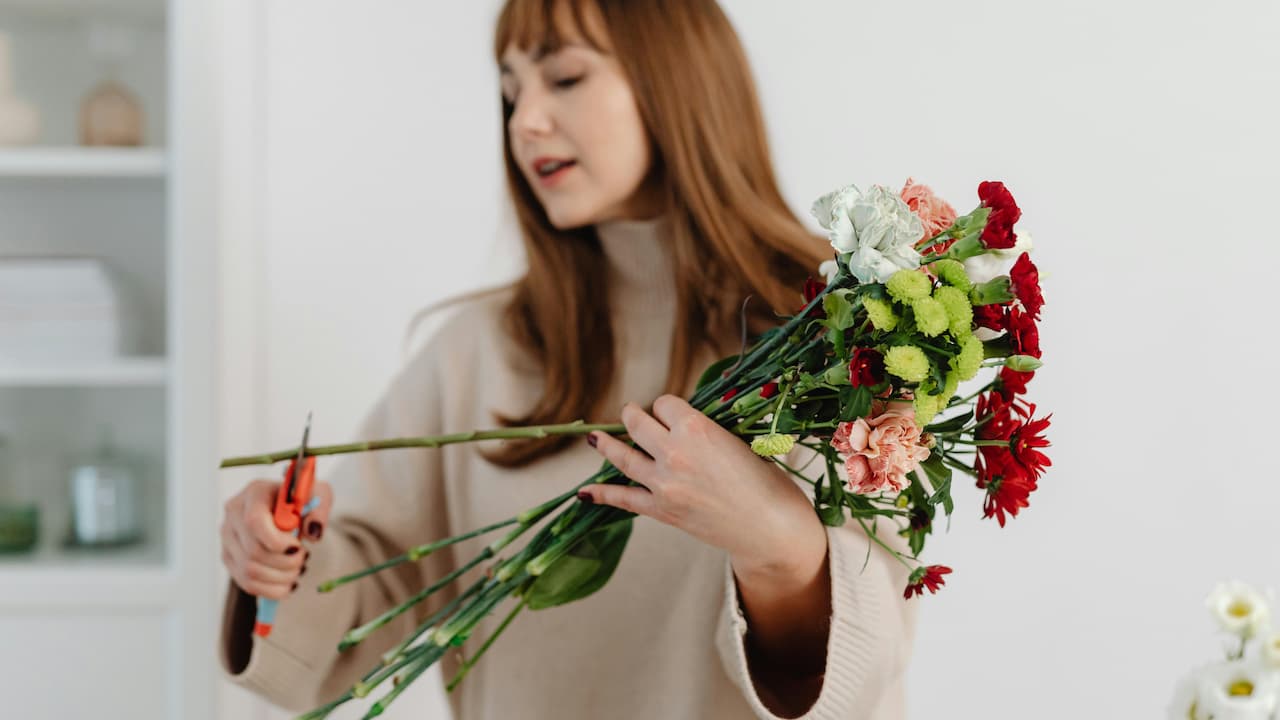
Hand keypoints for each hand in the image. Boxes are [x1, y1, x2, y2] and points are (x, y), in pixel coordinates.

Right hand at [220, 478, 332, 599]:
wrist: (289, 505)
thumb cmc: (302, 499)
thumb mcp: (318, 495)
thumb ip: (319, 511)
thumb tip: (312, 533)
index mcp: (254, 493)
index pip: (254, 522)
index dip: (277, 542)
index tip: (298, 548)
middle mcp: (234, 513)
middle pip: (253, 551)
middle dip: (285, 563)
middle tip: (303, 559)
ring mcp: (227, 537)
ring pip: (249, 571)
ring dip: (280, 578)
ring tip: (297, 569)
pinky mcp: (229, 557)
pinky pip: (246, 583)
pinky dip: (272, 589)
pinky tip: (288, 583)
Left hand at [581, 395, 826, 579]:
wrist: (770, 528)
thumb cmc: (766, 481)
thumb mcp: (742, 441)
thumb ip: (710, 430)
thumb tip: (685, 422)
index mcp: (697, 428)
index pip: (666, 403)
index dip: (670, 407)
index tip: (675, 414)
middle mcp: (674, 452)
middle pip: (638, 422)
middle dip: (635, 415)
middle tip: (634, 413)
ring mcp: (663, 483)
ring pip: (622, 456)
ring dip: (606, 444)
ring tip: (595, 438)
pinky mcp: (661, 511)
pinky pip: (623, 498)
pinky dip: (602, 495)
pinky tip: (585, 493)